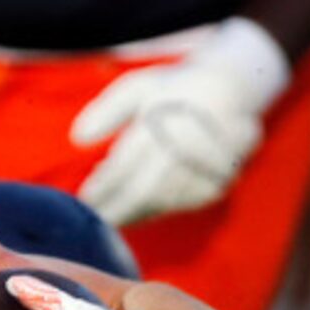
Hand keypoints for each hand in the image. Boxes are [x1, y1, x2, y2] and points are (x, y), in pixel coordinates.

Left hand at [70, 18, 289, 227]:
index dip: (100, 188)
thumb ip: (107, 112)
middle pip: (140, 192)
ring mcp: (203, 167)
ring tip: (113, 217)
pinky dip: (159, 210)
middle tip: (94, 221)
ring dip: (134, 213)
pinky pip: (183, 204)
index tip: (82, 200)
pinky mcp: (219, 181)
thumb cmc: (176, 89)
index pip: (121, 168)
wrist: (234, 88)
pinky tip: (141, 211)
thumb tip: (76, 138)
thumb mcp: (138, 88)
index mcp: (159, 123)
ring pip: (161, 202)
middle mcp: (183, 147)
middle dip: (114, 210)